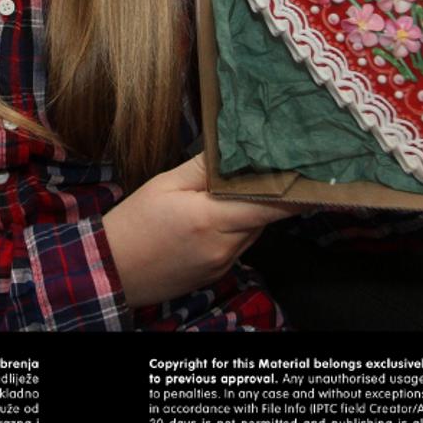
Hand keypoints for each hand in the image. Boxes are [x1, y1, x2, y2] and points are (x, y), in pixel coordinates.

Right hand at [102, 154, 302, 309]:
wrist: (111, 272)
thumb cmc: (133, 224)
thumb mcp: (164, 184)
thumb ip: (203, 167)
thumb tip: (231, 148)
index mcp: (210, 220)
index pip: (268, 205)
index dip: (293, 191)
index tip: (310, 175)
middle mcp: (223, 247)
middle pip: (262, 217)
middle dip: (264, 195)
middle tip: (264, 170)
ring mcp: (222, 265)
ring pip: (251, 232)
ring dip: (247, 213)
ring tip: (227, 193)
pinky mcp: (217, 275)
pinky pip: (237, 247)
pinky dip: (234, 230)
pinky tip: (212, 219)